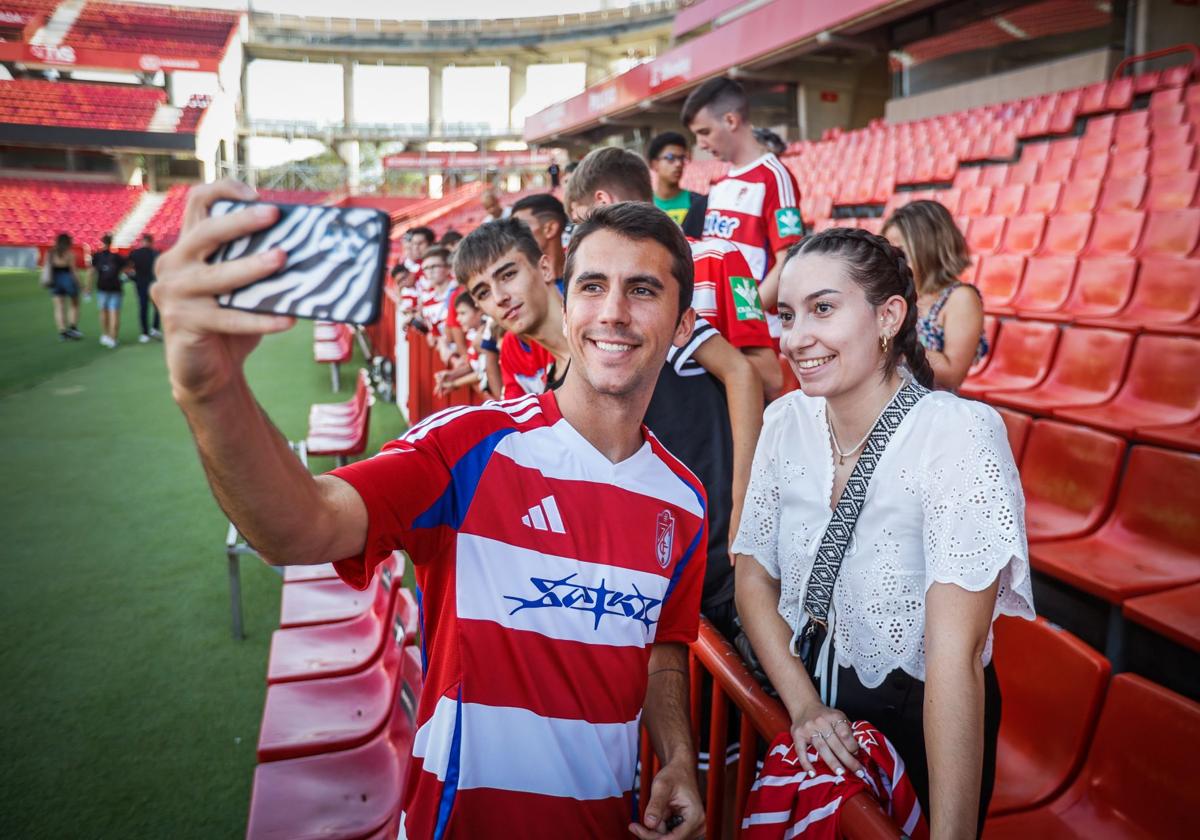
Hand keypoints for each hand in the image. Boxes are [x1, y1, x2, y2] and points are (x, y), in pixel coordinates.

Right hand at [152, 179, 293, 403]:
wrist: (206, 370)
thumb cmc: (229, 322)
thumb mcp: (240, 288)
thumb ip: (254, 264)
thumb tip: (301, 248)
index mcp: (187, 248)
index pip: (197, 203)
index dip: (223, 190)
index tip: (255, 194)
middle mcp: (174, 264)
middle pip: (206, 232)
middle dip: (241, 221)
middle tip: (274, 215)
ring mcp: (174, 293)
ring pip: (218, 275)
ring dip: (252, 266)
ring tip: (282, 259)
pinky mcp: (183, 322)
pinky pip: (229, 319)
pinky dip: (261, 320)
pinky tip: (288, 320)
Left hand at [629, 759, 703, 838]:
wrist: (680, 770)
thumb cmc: (674, 775)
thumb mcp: (661, 786)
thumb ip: (655, 805)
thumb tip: (649, 823)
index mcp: (696, 816)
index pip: (673, 839)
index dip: (652, 837)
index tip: (636, 828)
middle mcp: (699, 825)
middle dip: (652, 834)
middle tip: (635, 825)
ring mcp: (694, 828)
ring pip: (669, 839)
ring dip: (656, 831)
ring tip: (651, 812)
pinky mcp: (687, 828)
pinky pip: (670, 835)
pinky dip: (659, 829)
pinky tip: (656, 817)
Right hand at [790, 703, 862, 778]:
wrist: (804, 706)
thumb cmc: (825, 716)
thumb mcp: (839, 717)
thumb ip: (848, 730)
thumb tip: (858, 751)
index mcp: (834, 717)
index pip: (845, 734)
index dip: (853, 746)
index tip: (857, 755)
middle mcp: (821, 722)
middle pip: (836, 744)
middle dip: (847, 759)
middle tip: (857, 772)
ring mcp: (808, 729)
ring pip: (822, 748)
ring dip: (832, 762)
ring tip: (841, 773)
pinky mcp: (797, 735)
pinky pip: (801, 751)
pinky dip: (806, 763)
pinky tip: (812, 773)